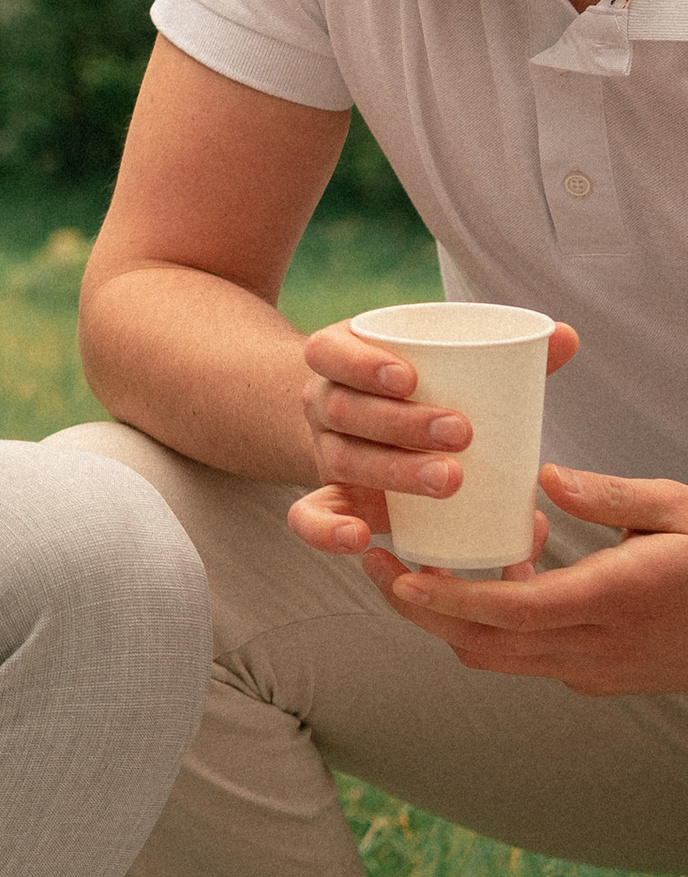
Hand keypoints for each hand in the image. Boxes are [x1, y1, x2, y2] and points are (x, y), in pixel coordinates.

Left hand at [290, 459, 687, 694]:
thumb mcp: (682, 511)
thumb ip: (612, 497)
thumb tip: (545, 478)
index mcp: (614, 600)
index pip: (510, 612)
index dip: (445, 599)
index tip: (395, 572)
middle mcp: (598, 648)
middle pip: (484, 647)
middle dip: (419, 610)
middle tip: (373, 562)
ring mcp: (599, 672)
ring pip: (500, 660)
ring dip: (450, 621)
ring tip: (415, 567)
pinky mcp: (604, 680)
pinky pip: (529, 661)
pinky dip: (494, 629)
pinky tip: (494, 579)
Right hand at [295, 312, 580, 533]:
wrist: (363, 423)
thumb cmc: (418, 388)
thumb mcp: (439, 363)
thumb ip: (499, 354)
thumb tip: (568, 336)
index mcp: (339, 357)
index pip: (330, 351)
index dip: (361, 364)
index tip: (410, 377)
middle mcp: (323, 402)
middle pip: (344, 409)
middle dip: (401, 423)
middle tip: (461, 432)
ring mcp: (325, 450)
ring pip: (341, 460)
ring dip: (392, 472)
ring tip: (450, 480)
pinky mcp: (332, 497)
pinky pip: (310, 517)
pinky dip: (326, 531)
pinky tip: (359, 540)